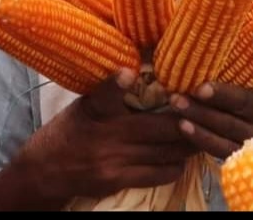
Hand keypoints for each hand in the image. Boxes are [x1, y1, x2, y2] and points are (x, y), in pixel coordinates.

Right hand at [0, 69, 196, 209]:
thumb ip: (109, 97)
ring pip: (165, 152)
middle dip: (186, 120)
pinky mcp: (118, 180)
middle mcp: (104, 135)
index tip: (129, 72)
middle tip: (207, 110)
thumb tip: (141, 76)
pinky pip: (158, 174)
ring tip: (204, 132)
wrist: (45, 170)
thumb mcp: (82, 106)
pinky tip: (182, 158)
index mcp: (92, 110)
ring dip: (188, 143)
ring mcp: (113, 161)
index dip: (116, 82)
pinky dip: (175, 165)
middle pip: (156, 128)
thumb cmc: (68, 131)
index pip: (103, 94)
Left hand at [169, 29, 252, 158]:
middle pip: (247, 103)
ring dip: (200, 114)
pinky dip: (200, 137)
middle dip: (220, 95)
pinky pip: (220, 148)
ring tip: (176, 101)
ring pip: (227, 127)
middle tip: (197, 87)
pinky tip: (182, 125)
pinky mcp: (245, 160)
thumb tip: (222, 28)